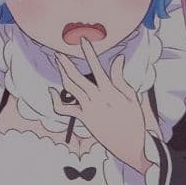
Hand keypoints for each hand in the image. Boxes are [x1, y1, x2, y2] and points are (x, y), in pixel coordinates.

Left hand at [49, 39, 150, 172]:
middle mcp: (97, 99)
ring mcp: (88, 109)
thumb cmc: (134, 120)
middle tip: (59, 52)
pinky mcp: (83, 119)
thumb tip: (118, 58)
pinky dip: (55, 100)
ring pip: (69, 88)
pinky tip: (51, 91)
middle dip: (66, 63)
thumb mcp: (131, 97)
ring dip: (62, 74)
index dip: (88, 52)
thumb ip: (121, 77)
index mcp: (110, 91)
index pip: (96, 67)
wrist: (131, 144)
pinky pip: (64, 109)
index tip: (83, 40)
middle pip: (76, 77)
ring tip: (58, 63)